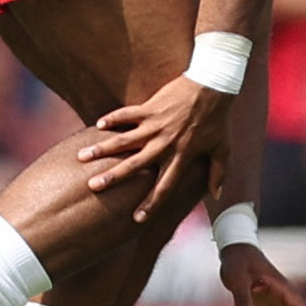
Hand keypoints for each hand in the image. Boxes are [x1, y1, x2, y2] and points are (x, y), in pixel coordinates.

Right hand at [78, 76, 231, 221]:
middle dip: (113, 177)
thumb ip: (218, 173)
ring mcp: (155, 125)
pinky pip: (126, 114)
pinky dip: (112, 119)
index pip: (164, 187)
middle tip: (93, 186)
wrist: (212, 86)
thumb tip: (217, 196)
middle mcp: (164, 144)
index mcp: (181, 157)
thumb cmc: (218, 119)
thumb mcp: (223, 149)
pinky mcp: (150, 108)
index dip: (151, 204)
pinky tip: (97, 125)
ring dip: (102, 148)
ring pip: (123, 140)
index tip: (137, 219)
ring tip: (82, 156)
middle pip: (135, 165)